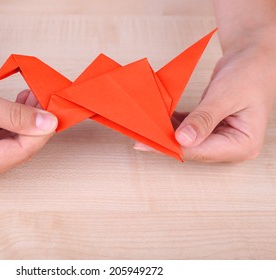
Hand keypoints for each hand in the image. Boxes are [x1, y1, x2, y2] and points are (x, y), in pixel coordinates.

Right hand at [0, 64, 57, 184]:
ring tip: (34, 97)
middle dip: (35, 127)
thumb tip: (48, 123)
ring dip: (27, 121)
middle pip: (17, 151)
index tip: (54, 115)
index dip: (40, 134)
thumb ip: (15, 115)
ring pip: (13, 143)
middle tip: (47, 103)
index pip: (17, 154)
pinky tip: (23, 103)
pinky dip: (16, 121)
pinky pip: (4, 137)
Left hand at [135, 40, 275, 161]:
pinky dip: (172, 124)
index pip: (200, 151)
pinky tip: (157, 119)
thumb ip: (204, 119)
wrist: (254, 56)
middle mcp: (231, 146)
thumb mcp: (225, 95)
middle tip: (140, 134)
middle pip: (192, 149)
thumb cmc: (250, 73)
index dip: (172, 147)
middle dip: (167, 141)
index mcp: (243, 145)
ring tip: (144, 125)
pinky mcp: (210, 129)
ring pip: (186, 141)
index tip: (147, 143)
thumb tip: (183, 139)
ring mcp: (220, 138)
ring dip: (166, 133)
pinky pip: (186, 130)